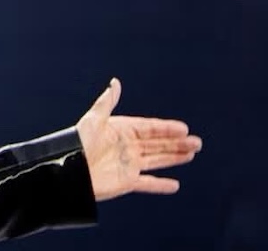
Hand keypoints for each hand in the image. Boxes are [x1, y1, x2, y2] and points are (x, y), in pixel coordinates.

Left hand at [75, 78, 201, 200]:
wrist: (69, 170)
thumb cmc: (79, 143)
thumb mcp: (94, 119)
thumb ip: (107, 102)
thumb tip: (115, 82)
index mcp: (121, 130)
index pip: (150, 128)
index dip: (167, 128)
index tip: (184, 128)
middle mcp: (128, 147)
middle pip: (158, 144)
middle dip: (177, 143)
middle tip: (197, 143)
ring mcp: (129, 164)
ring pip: (157, 160)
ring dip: (174, 157)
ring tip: (192, 154)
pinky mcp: (127, 181)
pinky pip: (148, 183)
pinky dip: (161, 185)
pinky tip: (175, 185)